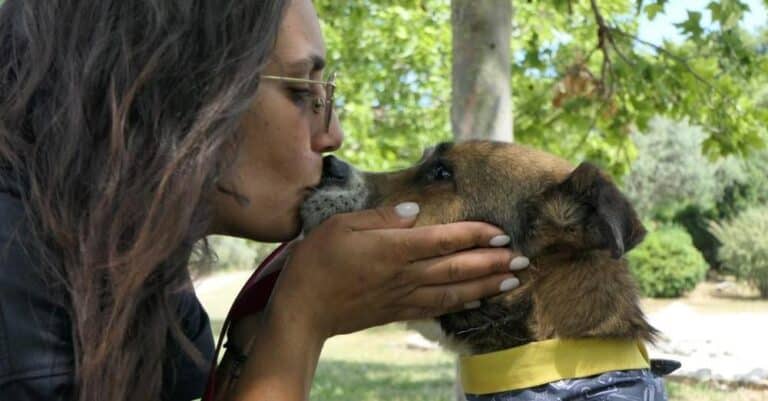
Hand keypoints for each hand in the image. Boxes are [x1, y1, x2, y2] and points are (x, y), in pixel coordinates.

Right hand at [267, 202, 528, 338]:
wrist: (303, 310)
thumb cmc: (317, 261)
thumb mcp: (341, 225)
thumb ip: (381, 218)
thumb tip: (414, 211)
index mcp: (393, 248)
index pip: (444, 239)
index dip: (476, 235)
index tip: (501, 231)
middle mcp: (405, 274)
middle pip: (458, 268)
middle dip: (493, 262)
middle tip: (523, 258)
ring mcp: (403, 296)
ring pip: (454, 291)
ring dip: (486, 286)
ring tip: (513, 281)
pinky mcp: (397, 312)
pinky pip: (436, 308)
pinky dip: (461, 305)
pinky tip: (476, 302)